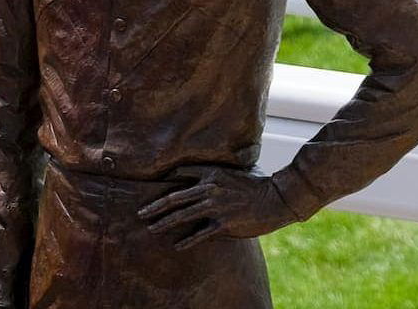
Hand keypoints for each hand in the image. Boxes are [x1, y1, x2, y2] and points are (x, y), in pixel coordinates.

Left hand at [137, 166, 297, 250]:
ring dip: (164, 223)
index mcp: (211, 174)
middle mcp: (209, 189)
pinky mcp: (223, 224)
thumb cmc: (255, 185)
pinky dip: (186, 240)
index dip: (164, 182)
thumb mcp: (231, 172)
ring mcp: (215, 207)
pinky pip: (200, 234)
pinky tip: (176, 245)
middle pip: (174, 198)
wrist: (277, 198)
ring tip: (152, 228)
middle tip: (140, 213)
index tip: (150, 188)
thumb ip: (212, 175)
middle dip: (155, 207)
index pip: (180, 175)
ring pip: (182, 216)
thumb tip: (195, 181)